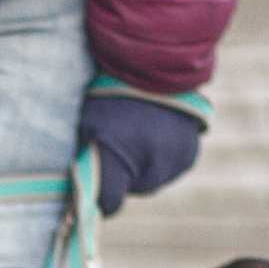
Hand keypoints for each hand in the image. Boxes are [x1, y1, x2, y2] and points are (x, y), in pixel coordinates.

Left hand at [77, 95, 203, 216]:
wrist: (156, 65)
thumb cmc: (111, 95)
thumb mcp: (88, 126)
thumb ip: (86, 161)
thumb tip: (79, 191)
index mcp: (118, 160)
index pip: (109, 202)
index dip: (102, 197)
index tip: (98, 188)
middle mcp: (149, 167)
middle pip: (134, 189)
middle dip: (126, 175)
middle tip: (121, 142)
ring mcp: (173, 162)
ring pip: (154, 180)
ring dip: (145, 167)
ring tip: (140, 134)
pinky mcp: (189, 156)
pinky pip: (171, 170)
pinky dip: (163, 159)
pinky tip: (157, 135)